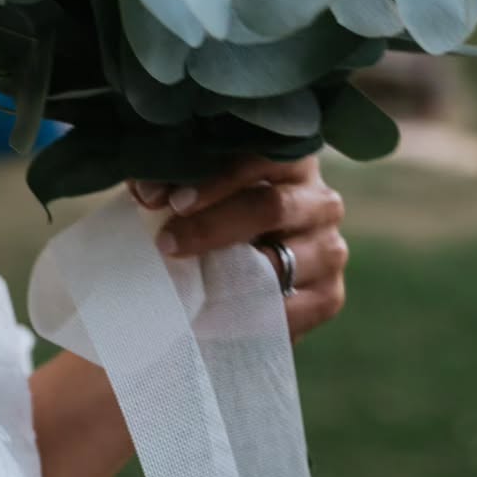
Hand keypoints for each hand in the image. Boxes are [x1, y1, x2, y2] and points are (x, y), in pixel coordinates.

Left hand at [128, 153, 347, 342]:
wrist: (240, 268)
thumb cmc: (210, 214)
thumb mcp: (192, 190)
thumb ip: (170, 182)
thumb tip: (146, 192)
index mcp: (290, 161)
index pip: (260, 159)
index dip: (216, 181)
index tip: (173, 202)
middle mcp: (320, 200)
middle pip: (271, 207)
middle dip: (212, 226)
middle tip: (167, 244)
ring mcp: (330, 249)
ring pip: (279, 262)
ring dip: (228, 277)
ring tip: (185, 286)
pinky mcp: (329, 295)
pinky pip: (292, 309)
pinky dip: (249, 316)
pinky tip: (214, 317)